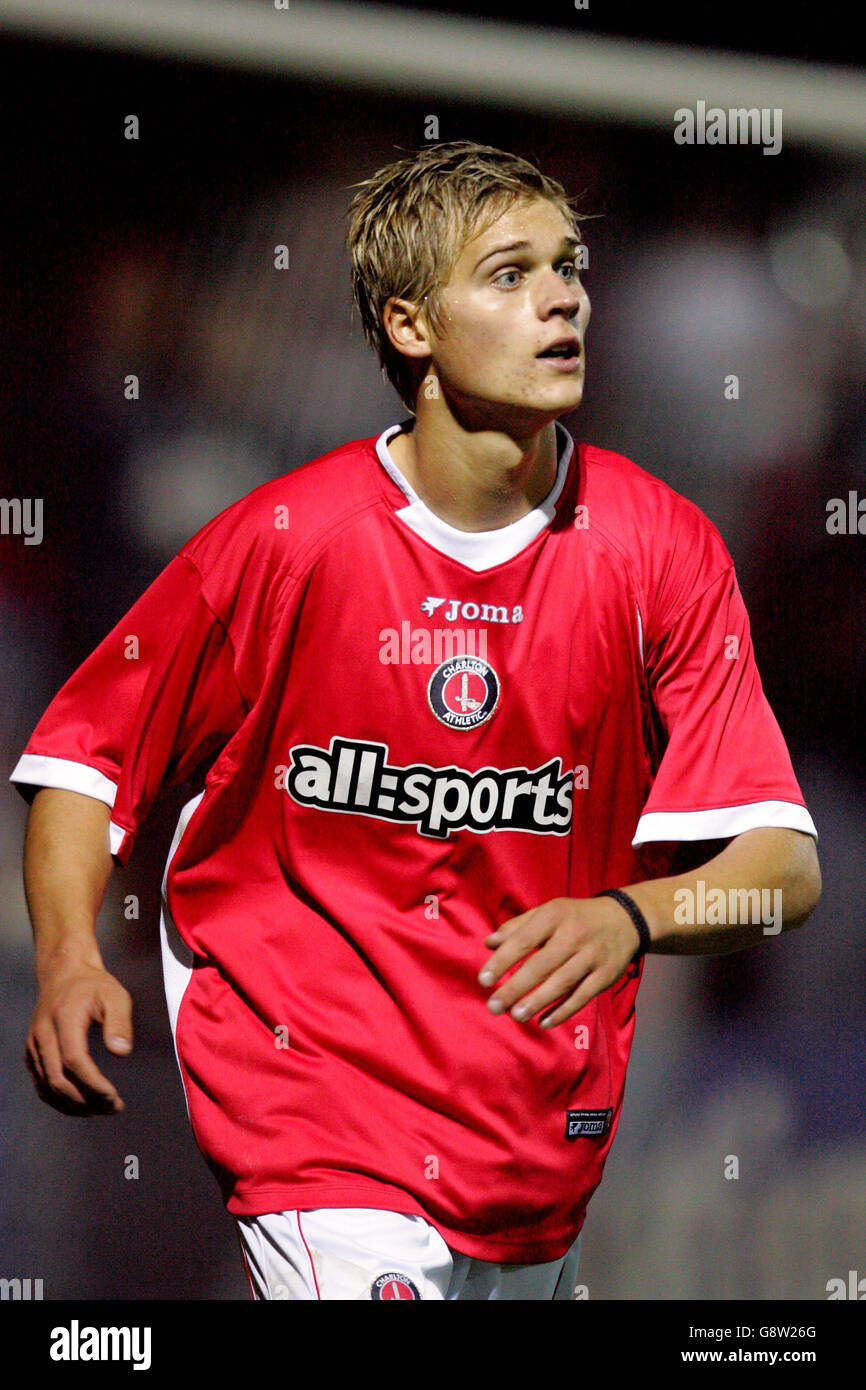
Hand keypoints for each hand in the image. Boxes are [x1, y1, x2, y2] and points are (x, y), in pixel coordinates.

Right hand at [26, 962, 132, 1114]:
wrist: (64, 974)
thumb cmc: (93, 985)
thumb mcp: (115, 995)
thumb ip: (120, 1022)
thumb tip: (121, 1052)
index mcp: (64, 1019)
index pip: (74, 1061)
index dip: (93, 1084)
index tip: (114, 1097)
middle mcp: (43, 1034)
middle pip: (58, 1079)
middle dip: (86, 1100)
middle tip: (113, 1107)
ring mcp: (34, 1045)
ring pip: (46, 1087)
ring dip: (73, 1105)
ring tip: (100, 1109)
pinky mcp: (32, 1052)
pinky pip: (41, 1083)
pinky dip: (59, 1099)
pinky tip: (81, 1104)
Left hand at [477, 896, 640, 1028]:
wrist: (625, 919)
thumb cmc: (575, 918)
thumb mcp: (548, 912)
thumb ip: (517, 927)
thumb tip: (489, 943)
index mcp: (555, 915)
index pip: (524, 940)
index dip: (502, 961)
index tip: (483, 980)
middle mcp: (574, 935)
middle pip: (541, 965)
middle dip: (515, 988)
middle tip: (494, 1006)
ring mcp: (592, 956)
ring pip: (562, 983)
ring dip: (537, 1002)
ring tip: (515, 1016)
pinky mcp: (606, 975)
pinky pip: (582, 996)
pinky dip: (563, 1011)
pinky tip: (543, 1022)